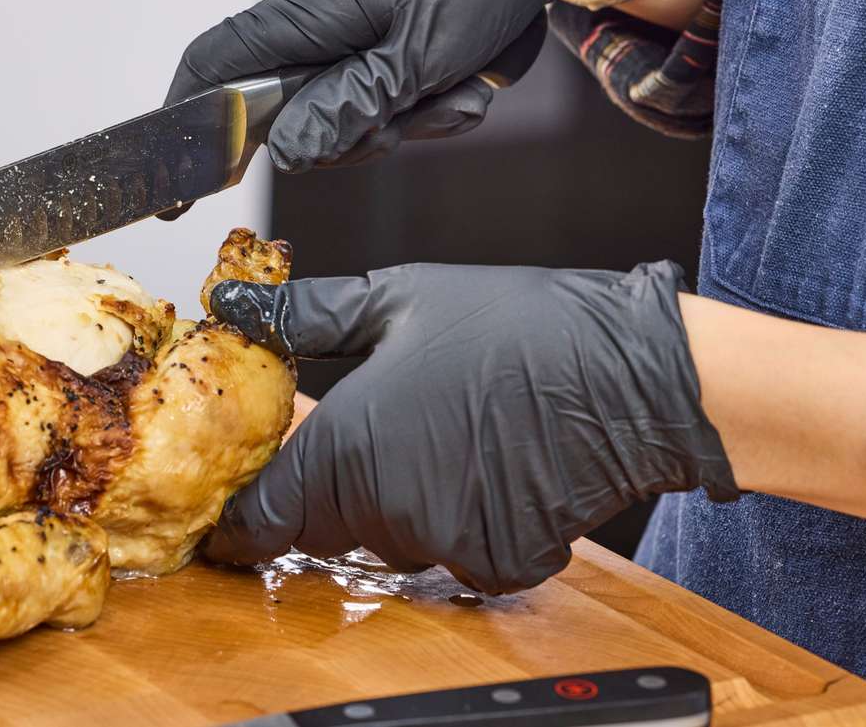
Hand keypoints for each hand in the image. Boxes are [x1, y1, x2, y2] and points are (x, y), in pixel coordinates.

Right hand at [167, 0, 624, 172]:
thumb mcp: (429, 52)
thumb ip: (351, 105)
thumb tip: (286, 155)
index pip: (214, 64)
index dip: (196, 126)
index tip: (188, 187)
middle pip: (294, 96)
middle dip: (363, 124)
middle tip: (435, 112)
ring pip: (344, 83)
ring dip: (407, 102)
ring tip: (470, 81)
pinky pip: (373, 55)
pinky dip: (417, 74)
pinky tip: (469, 63)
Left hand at [204, 262, 738, 593]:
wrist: (628, 372)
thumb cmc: (513, 325)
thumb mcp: (395, 300)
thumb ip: (303, 315)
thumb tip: (236, 306)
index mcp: (346, 445)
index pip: (262, 518)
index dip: (243, 521)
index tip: (238, 514)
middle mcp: (386, 507)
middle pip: (324, 528)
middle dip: (333, 493)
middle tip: (383, 431)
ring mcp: (445, 544)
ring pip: (392, 541)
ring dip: (402, 504)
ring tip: (450, 432)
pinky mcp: (499, 565)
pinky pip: (458, 557)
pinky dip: (467, 524)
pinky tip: (495, 466)